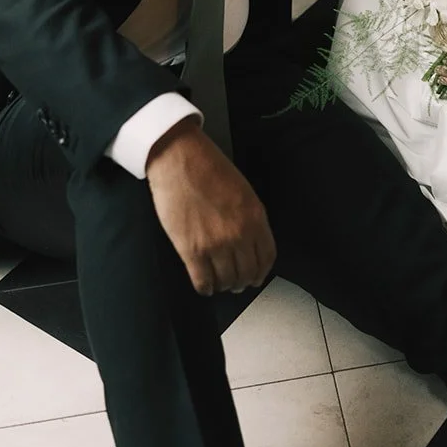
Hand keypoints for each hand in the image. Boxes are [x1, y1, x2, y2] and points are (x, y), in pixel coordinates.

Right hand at [146, 119, 275, 295]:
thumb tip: (250, 243)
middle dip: (242, 282)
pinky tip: (205, 285)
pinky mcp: (191, 250)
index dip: (261, 272)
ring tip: (219, 283)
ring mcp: (215, 245)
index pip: (266, 257)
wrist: (179, 159)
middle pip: (247, 273)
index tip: (256, 276)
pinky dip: (206, 288)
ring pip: (226, 281)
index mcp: (255, 218)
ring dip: (224, 286)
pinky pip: (203, 281)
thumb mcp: (244, 191)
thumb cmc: (209, 168)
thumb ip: (251, 218)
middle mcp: (239, 235)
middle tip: (236, 283)